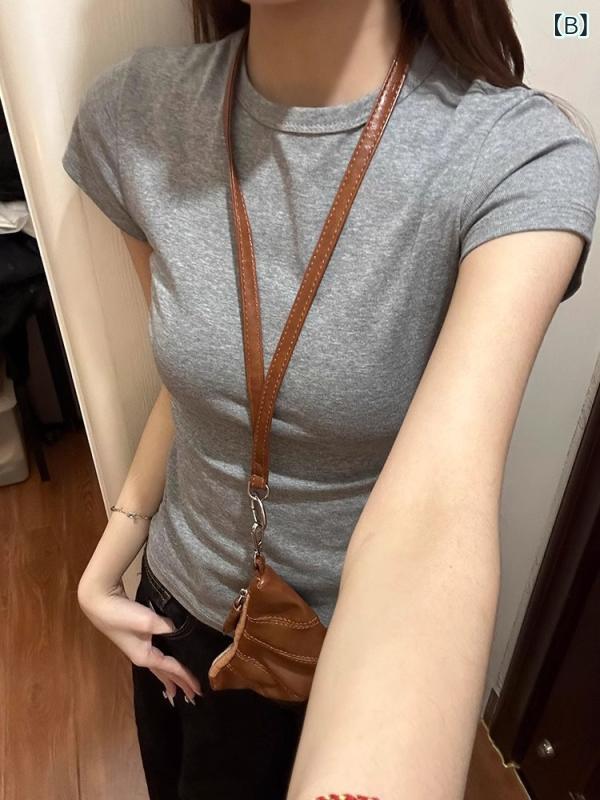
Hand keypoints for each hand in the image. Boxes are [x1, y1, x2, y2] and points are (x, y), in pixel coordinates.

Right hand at [77, 578, 201, 702]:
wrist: (99, 601)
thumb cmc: (124, 615)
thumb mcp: (149, 622)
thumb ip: (169, 628)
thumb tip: (182, 631)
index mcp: (146, 656)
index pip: (172, 669)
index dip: (187, 678)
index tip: (200, 690)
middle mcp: (141, 656)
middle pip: (164, 673)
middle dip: (178, 683)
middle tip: (192, 695)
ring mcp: (137, 648)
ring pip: (159, 666)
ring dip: (170, 676)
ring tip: (177, 686)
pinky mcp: (135, 638)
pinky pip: (154, 656)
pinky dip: (163, 664)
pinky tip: (164, 661)